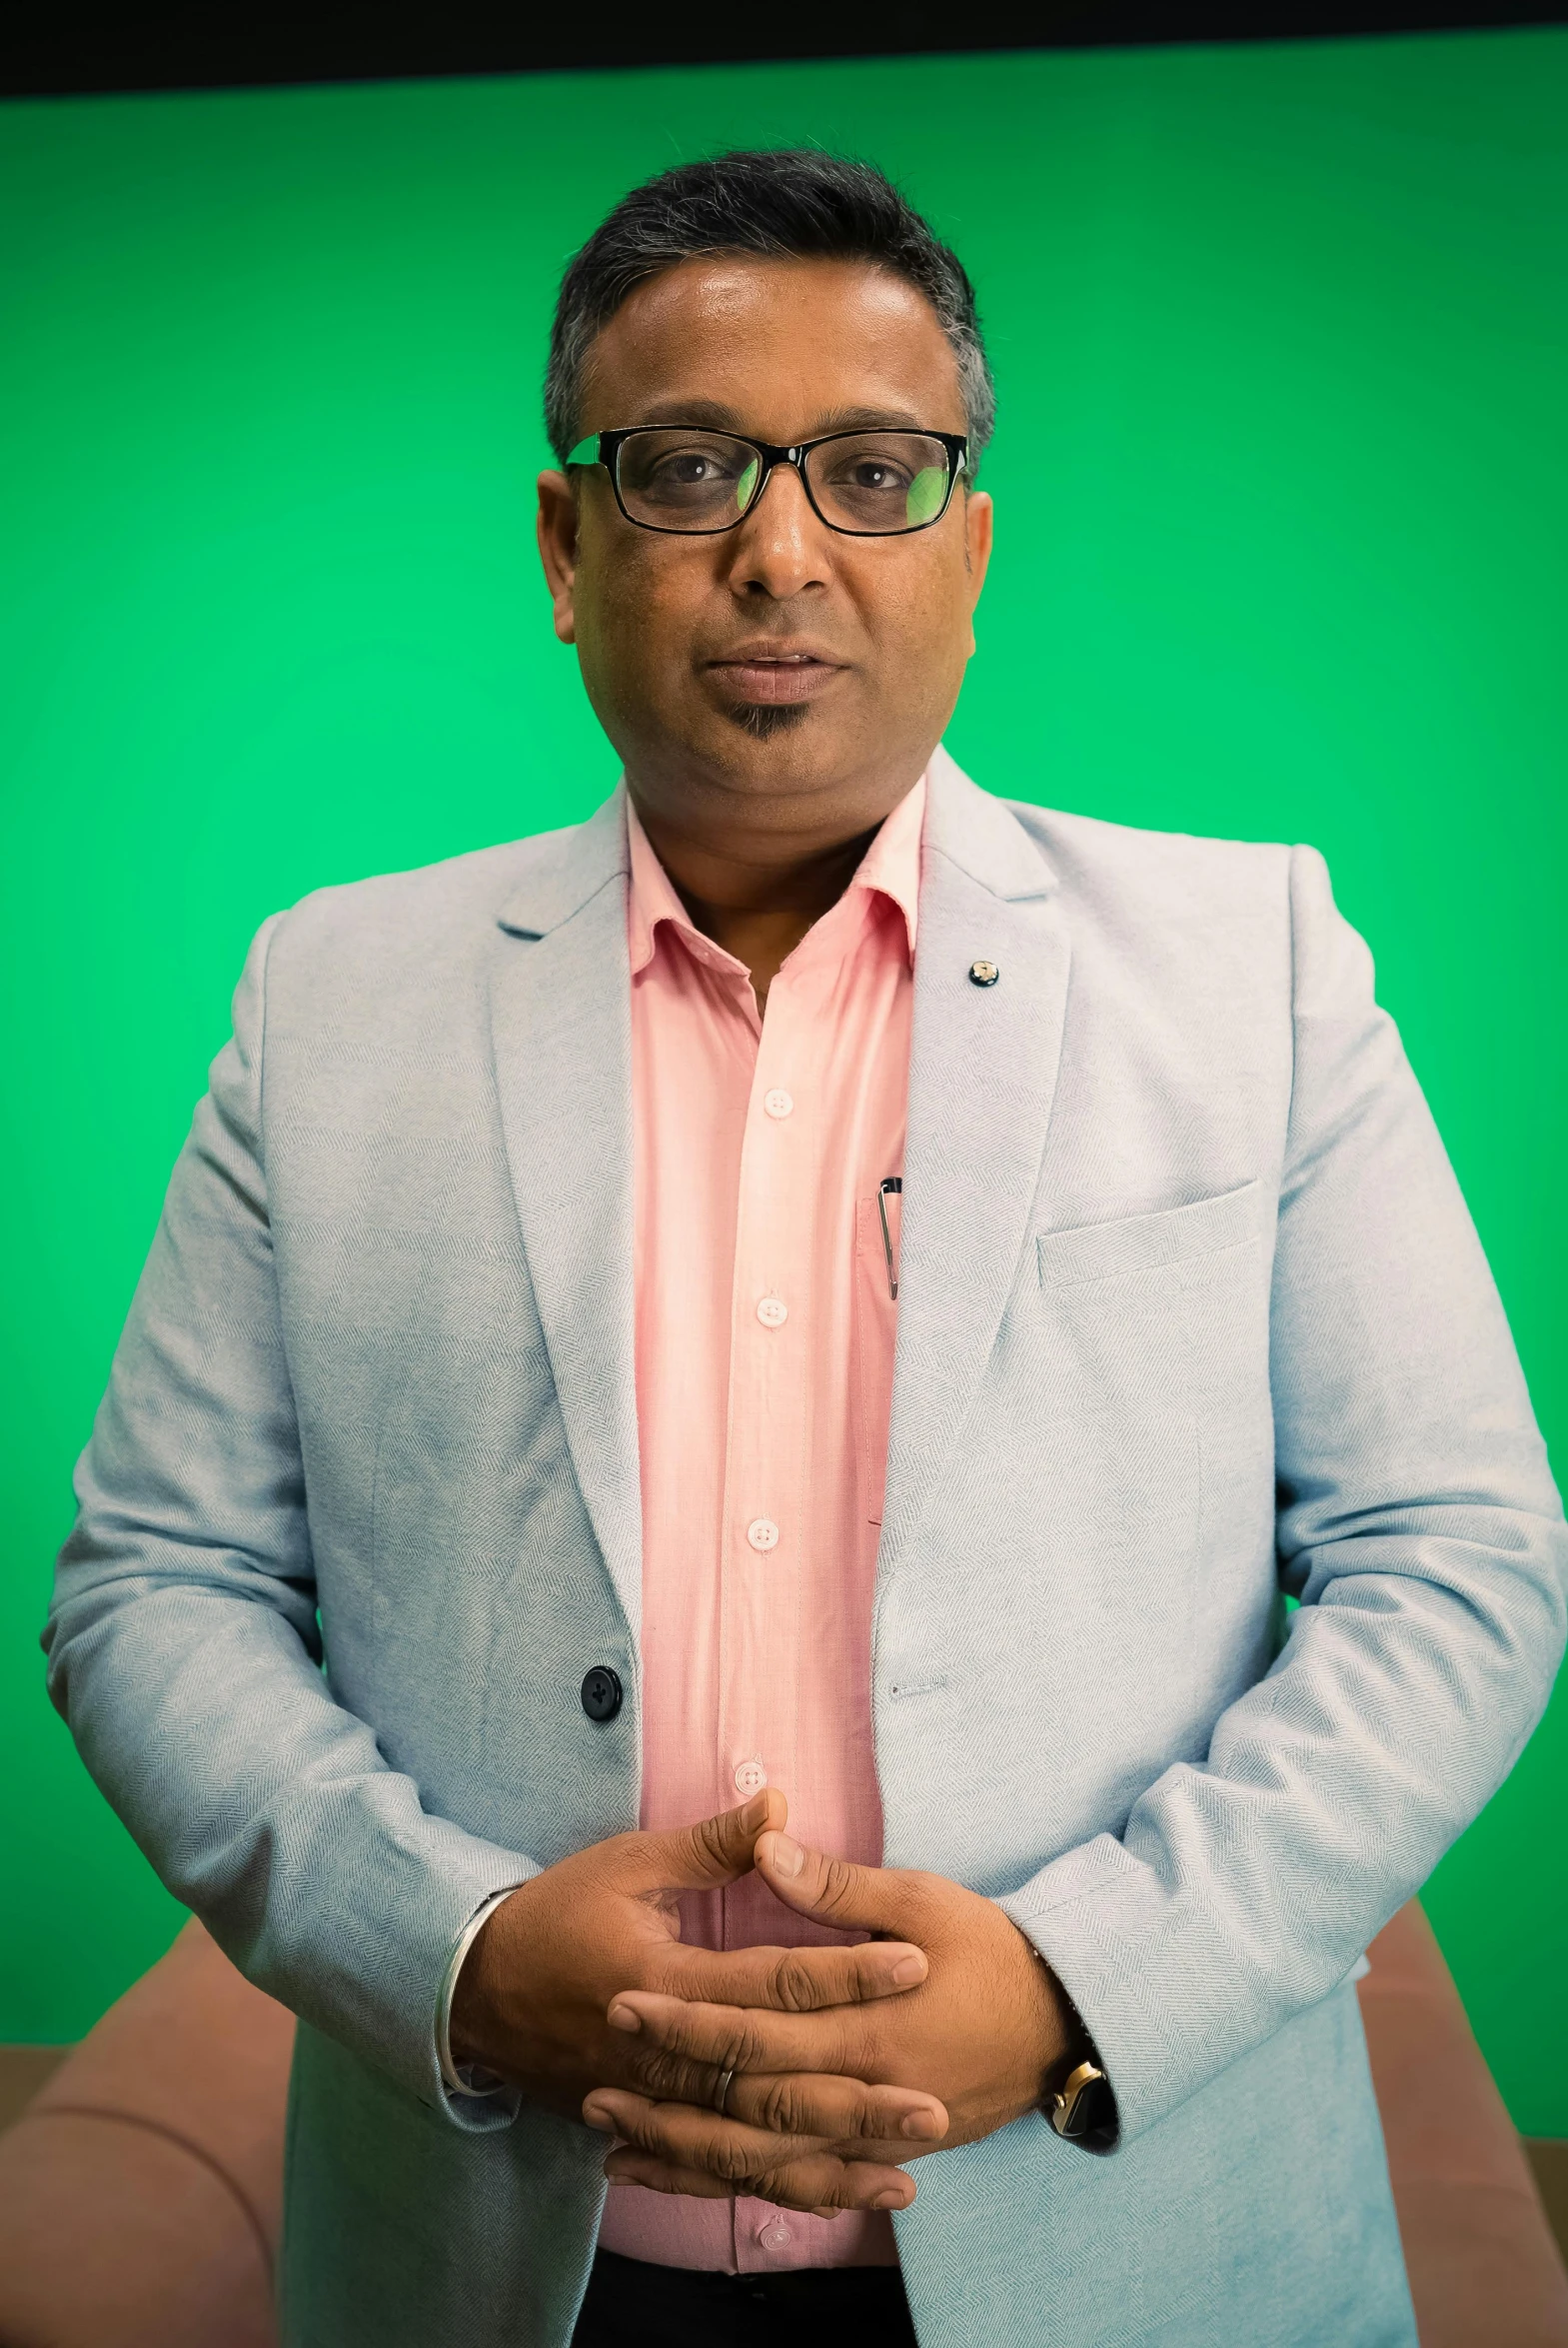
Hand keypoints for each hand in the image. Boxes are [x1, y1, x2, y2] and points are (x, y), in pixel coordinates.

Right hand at [450, 1793, 940, 2174]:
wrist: (473, 1988)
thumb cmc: (556, 1913)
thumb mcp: (629, 1864)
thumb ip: (711, 1844)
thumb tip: (781, 1808)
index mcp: (664, 1979)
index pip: (774, 1980)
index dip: (847, 1970)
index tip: (916, 1962)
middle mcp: (663, 2054)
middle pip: (774, 2083)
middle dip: (857, 2094)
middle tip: (934, 2098)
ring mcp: (652, 2102)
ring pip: (753, 2147)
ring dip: (830, 2159)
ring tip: (907, 2170)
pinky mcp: (647, 2126)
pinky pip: (720, 2172)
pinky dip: (780, 2187)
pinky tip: (837, 2195)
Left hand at [583, 1829, 1071, 2211]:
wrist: (1065, 2023)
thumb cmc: (993, 1950)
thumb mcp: (922, 1899)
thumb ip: (838, 1884)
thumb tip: (768, 1842)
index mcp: (866, 2023)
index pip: (754, 2028)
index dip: (684, 2020)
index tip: (621, 2001)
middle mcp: (863, 2091)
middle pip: (744, 2107)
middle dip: (666, 2100)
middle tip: (592, 2087)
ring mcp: (872, 2134)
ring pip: (762, 2161)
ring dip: (686, 2157)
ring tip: (613, 2150)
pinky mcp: (881, 2153)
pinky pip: (797, 2182)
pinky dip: (736, 2184)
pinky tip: (684, 2180)